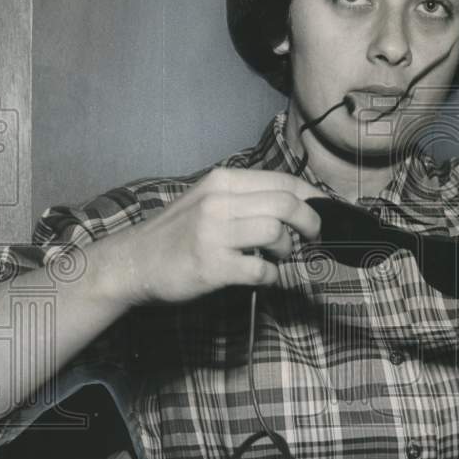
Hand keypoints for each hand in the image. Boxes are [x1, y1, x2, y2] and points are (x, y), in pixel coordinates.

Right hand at [93, 167, 324, 306]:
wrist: (133, 262)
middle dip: (310, 222)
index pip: (283, 181)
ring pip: (276, 232)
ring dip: (287, 249)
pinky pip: (261, 270)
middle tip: (312, 237)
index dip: (313, 196)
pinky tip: (263, 277)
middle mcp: (219, 202)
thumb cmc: (176, 234)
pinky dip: (272, 276)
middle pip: (286, 204)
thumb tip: (294, 205)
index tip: (325, 211)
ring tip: (279, 256)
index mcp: (222, 182)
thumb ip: (245, 199)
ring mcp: (214, 234)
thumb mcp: (207, 200)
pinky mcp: (211, 266)